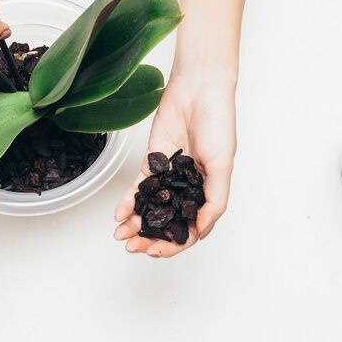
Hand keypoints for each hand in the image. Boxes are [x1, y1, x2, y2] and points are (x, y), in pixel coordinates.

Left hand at [113, 72, 236, 256]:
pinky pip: (138, 187)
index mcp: (208, 193)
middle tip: (133, 247)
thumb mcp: (223, 165)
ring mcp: (168, 176)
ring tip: (121, 236)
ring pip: (150, 208)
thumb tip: (201, 229)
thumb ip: (214, 199)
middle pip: (167, 222)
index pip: (191, 229)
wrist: (197, 90)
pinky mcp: (152, 161)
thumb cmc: (218, 124)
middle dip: (150, 238)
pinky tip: (119, 214)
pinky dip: (128, 202)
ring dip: (136, 224)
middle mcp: (187, 188)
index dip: (174, 244)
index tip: (156, 251)